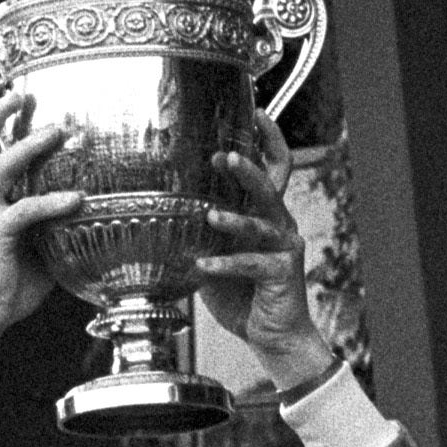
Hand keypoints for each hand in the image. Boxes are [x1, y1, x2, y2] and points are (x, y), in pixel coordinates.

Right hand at [0, 90, 86, 357]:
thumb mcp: (39, 245)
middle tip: (25, 89)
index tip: (4, 80)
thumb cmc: (9, 282)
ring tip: (58, 130)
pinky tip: (79, 199)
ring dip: (27, 144)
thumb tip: (97, 211)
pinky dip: (52, 202)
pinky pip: (23, 211)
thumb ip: (58, 222)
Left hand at [197, 111, 334, 392]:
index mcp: (266, 212)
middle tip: (224, 155)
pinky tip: (201, 268)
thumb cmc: (242, 294)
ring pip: (261, 222)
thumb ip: (200, 232)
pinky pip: (251, 264)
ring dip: (233, 218)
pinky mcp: (283, 273)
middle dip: (248, 168)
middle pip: (270, 184)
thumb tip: (161, 208)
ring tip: (209, 214)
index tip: (254, 110)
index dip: (267, 137)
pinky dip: (224, 265)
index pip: (274, 166)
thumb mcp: (216, 255)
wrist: (273, 335)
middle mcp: (280, 223)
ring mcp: (285, 247)